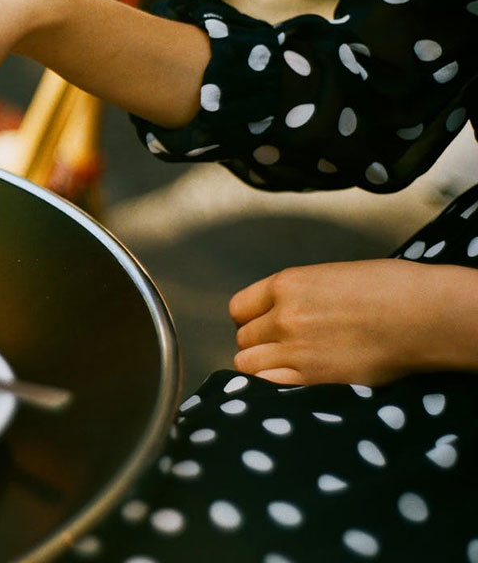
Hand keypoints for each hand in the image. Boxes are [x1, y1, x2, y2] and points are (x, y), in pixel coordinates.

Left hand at [229, 259, 477, 385]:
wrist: (423, 315)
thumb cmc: (390, 289)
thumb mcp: (330, 277)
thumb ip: (297, 295)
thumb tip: (280, 311)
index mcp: (286, 284)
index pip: (239, 307)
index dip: (251, 319)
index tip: (264, 325)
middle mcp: (283, 316)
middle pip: (244, 337)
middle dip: (259, 343)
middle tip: (284, 348)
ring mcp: (294, 349)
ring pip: (247, 363)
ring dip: (262, 366)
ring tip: (287, 367)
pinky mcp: (312, 378)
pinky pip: (266, 386)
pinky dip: (271, 387)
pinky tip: (289, 383)